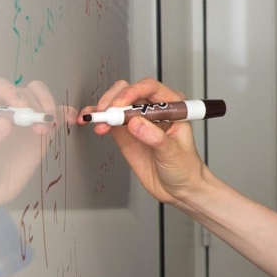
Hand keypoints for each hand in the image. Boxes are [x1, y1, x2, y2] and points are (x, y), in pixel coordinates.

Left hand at [0, 78, 56, 210]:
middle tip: (36, 125)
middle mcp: (6, 107)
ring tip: (45, 130)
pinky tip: (70, 119)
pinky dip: (65, 114)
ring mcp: (24, 119)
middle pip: (26, 92)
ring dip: (48, 108)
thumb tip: (5, 122)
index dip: (12, 92)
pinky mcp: (40, 132)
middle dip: (34, 104)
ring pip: (41, 99)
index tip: (20, 108)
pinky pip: (56, 116)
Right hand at [83, 78, 207, 204]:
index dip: (133, 92)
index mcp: (173, 107)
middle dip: (115, 99)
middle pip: (129, 91)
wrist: (178, 188)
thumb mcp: (173, 153)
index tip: (121, 104)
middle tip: (107, 115)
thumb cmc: (185, 167)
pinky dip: (98, 118)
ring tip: (97, 121)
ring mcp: (138, 119)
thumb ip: (156, 138)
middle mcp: (154, 109)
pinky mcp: (125, 131)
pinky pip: (109, 119)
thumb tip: (136, 123)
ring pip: (116, 102)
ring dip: (103, 108)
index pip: (151, 88)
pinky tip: (91, 121)